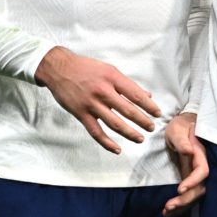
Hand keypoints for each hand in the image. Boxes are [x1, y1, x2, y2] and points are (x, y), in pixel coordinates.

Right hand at [35, 46, 161, 154]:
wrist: (59, 68)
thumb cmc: (86, 67)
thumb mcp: (108, 69)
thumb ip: (127, 83)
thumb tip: (146, 95)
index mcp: (112, 77)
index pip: (136, 94)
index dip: (148, 106)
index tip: (157, 113)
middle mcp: (103, 91)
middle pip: (128, 110)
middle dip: (143, 121)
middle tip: (152, 128)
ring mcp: (91, 104)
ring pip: (115, 123)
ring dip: (130, 133)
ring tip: (140, 138)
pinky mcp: (81, 114)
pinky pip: (96, 132)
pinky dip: (107, 143)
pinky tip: (117, 149)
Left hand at [162, 112, 207, 216]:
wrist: (182, 126)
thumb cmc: (180, 125)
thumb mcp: (177, 129)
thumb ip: (182, 140)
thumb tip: (190, 151)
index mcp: (200, 154)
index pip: (202, 171)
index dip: (193, 182)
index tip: (179, 189)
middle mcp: (200, 166)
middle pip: (199, 188)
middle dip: (185, 200)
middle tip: (168, 206)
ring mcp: (195, 174)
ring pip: (194, 194)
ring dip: (182, 206)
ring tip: (166, 212)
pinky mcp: (189, 178)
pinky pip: (188, 194)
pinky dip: (180, 204)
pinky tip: (168, 211)